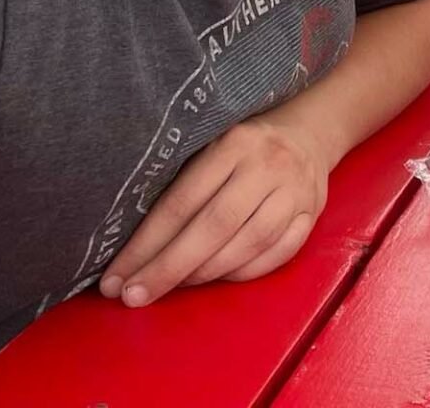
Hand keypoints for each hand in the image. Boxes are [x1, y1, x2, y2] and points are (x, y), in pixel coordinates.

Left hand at [99, 115, 329, 306]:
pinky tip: (217, 279)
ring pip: (249, 245)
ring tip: (173, 288)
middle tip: (134, 296)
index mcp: (234, 143)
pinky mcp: (313, 213)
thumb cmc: (244, 146)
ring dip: (205, 274)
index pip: (182, 202)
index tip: (115, 279)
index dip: (145, 245)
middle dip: (169, 268)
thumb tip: (131, 243)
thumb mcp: (212, 144)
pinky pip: (279, 254)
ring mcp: (296, 190)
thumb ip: (182, 181)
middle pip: (214, 227)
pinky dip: (244, 273)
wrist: (308, 133)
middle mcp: (268, 165)